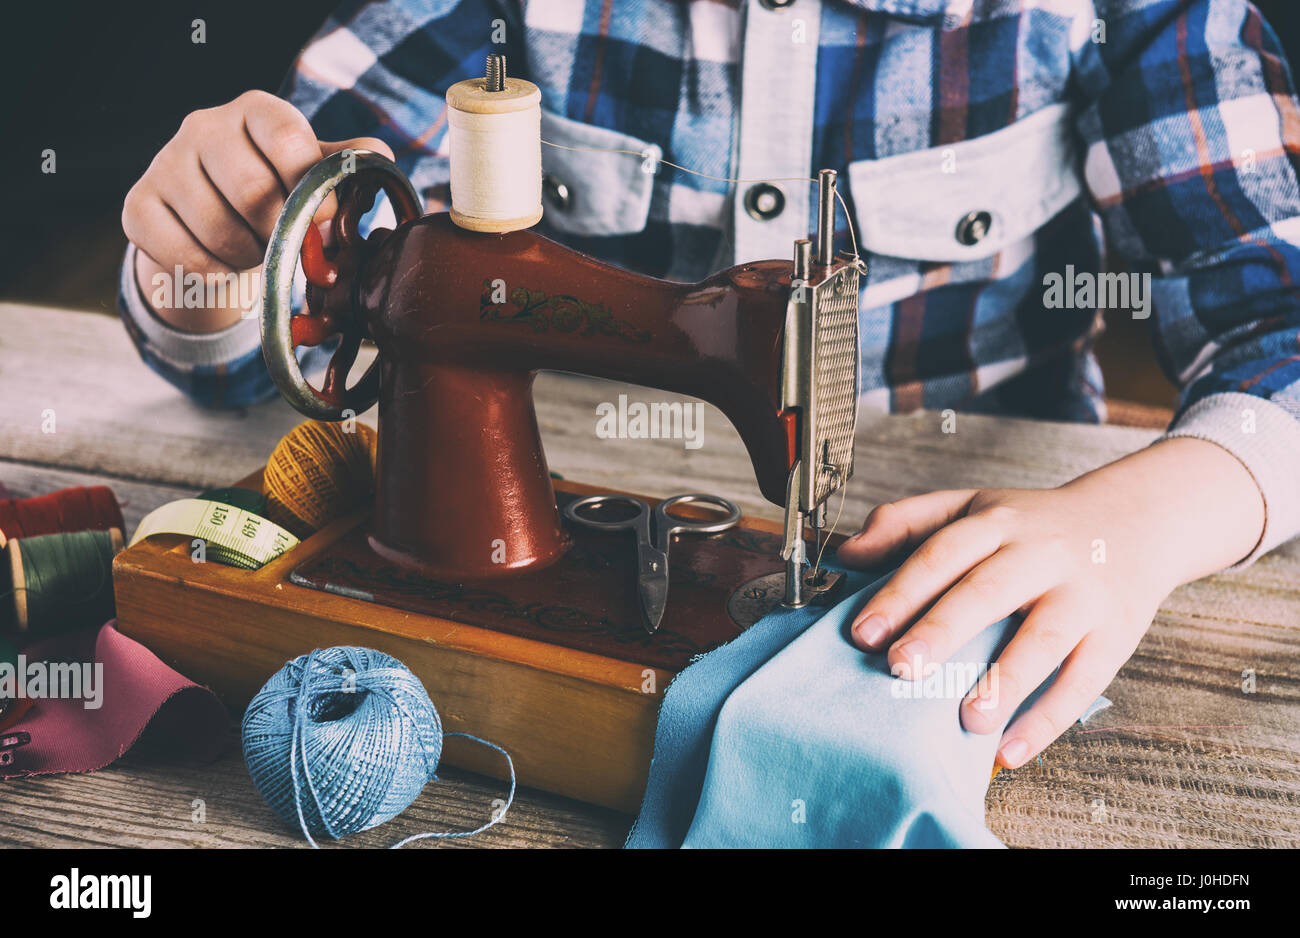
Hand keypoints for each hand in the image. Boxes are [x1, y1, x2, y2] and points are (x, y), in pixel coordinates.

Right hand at [122, 90, 392, 330]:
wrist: (216, 223)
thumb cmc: (279, 192)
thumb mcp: (314, 175)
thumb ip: (344, 168)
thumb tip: (379, 158)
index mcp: (258, 111)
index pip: (287, 137)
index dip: (310, 185)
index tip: (322, 216)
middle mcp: (204, 126)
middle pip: (251, 191)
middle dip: (280, 233)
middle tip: (290, 246)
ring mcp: (165, 163)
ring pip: (217, 229)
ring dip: (249, 257)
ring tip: (259, 254)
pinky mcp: (138, 205)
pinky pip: (183, 254)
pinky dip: (215, 273)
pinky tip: (226, 264)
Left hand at [837, 438, 1264, 768]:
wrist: (1132, 522)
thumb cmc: (1031, 527)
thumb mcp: (971, 507)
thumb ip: (906, 523)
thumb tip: (848, 553)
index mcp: (996, 524)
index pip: (942, 553)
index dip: (902, 591)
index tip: (863, 631)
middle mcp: (1039, 555)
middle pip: (988, 592)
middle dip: (942, 631)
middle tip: (900, 668)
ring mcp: (1081, 596)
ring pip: (1043, 639)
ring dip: (1005, 681)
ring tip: (968, 721)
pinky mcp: (1114, 635)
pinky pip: (1082, 681)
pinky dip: (1047, 719)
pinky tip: (1010, 750)